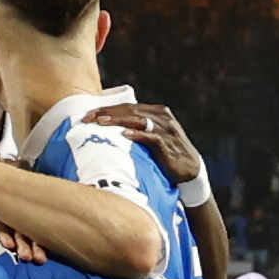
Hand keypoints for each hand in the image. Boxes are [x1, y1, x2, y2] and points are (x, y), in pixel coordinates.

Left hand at [85, 100, 202, 183]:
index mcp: (157, 112)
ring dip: (118, 120)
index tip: (88, 115)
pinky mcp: (168, 144)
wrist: (190, 171)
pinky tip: (124, 135)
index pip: (127, 107)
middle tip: (88, 118)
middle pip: (130, 111)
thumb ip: (137, 129)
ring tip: (100, 122)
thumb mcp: (152, 138)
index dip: (107, 109)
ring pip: (138, 120)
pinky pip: (151, 137)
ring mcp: (166, 130)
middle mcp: (162, 117)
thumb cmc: (166, 155)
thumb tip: (109, 129)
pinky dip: (137, 135)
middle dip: (107, 113)